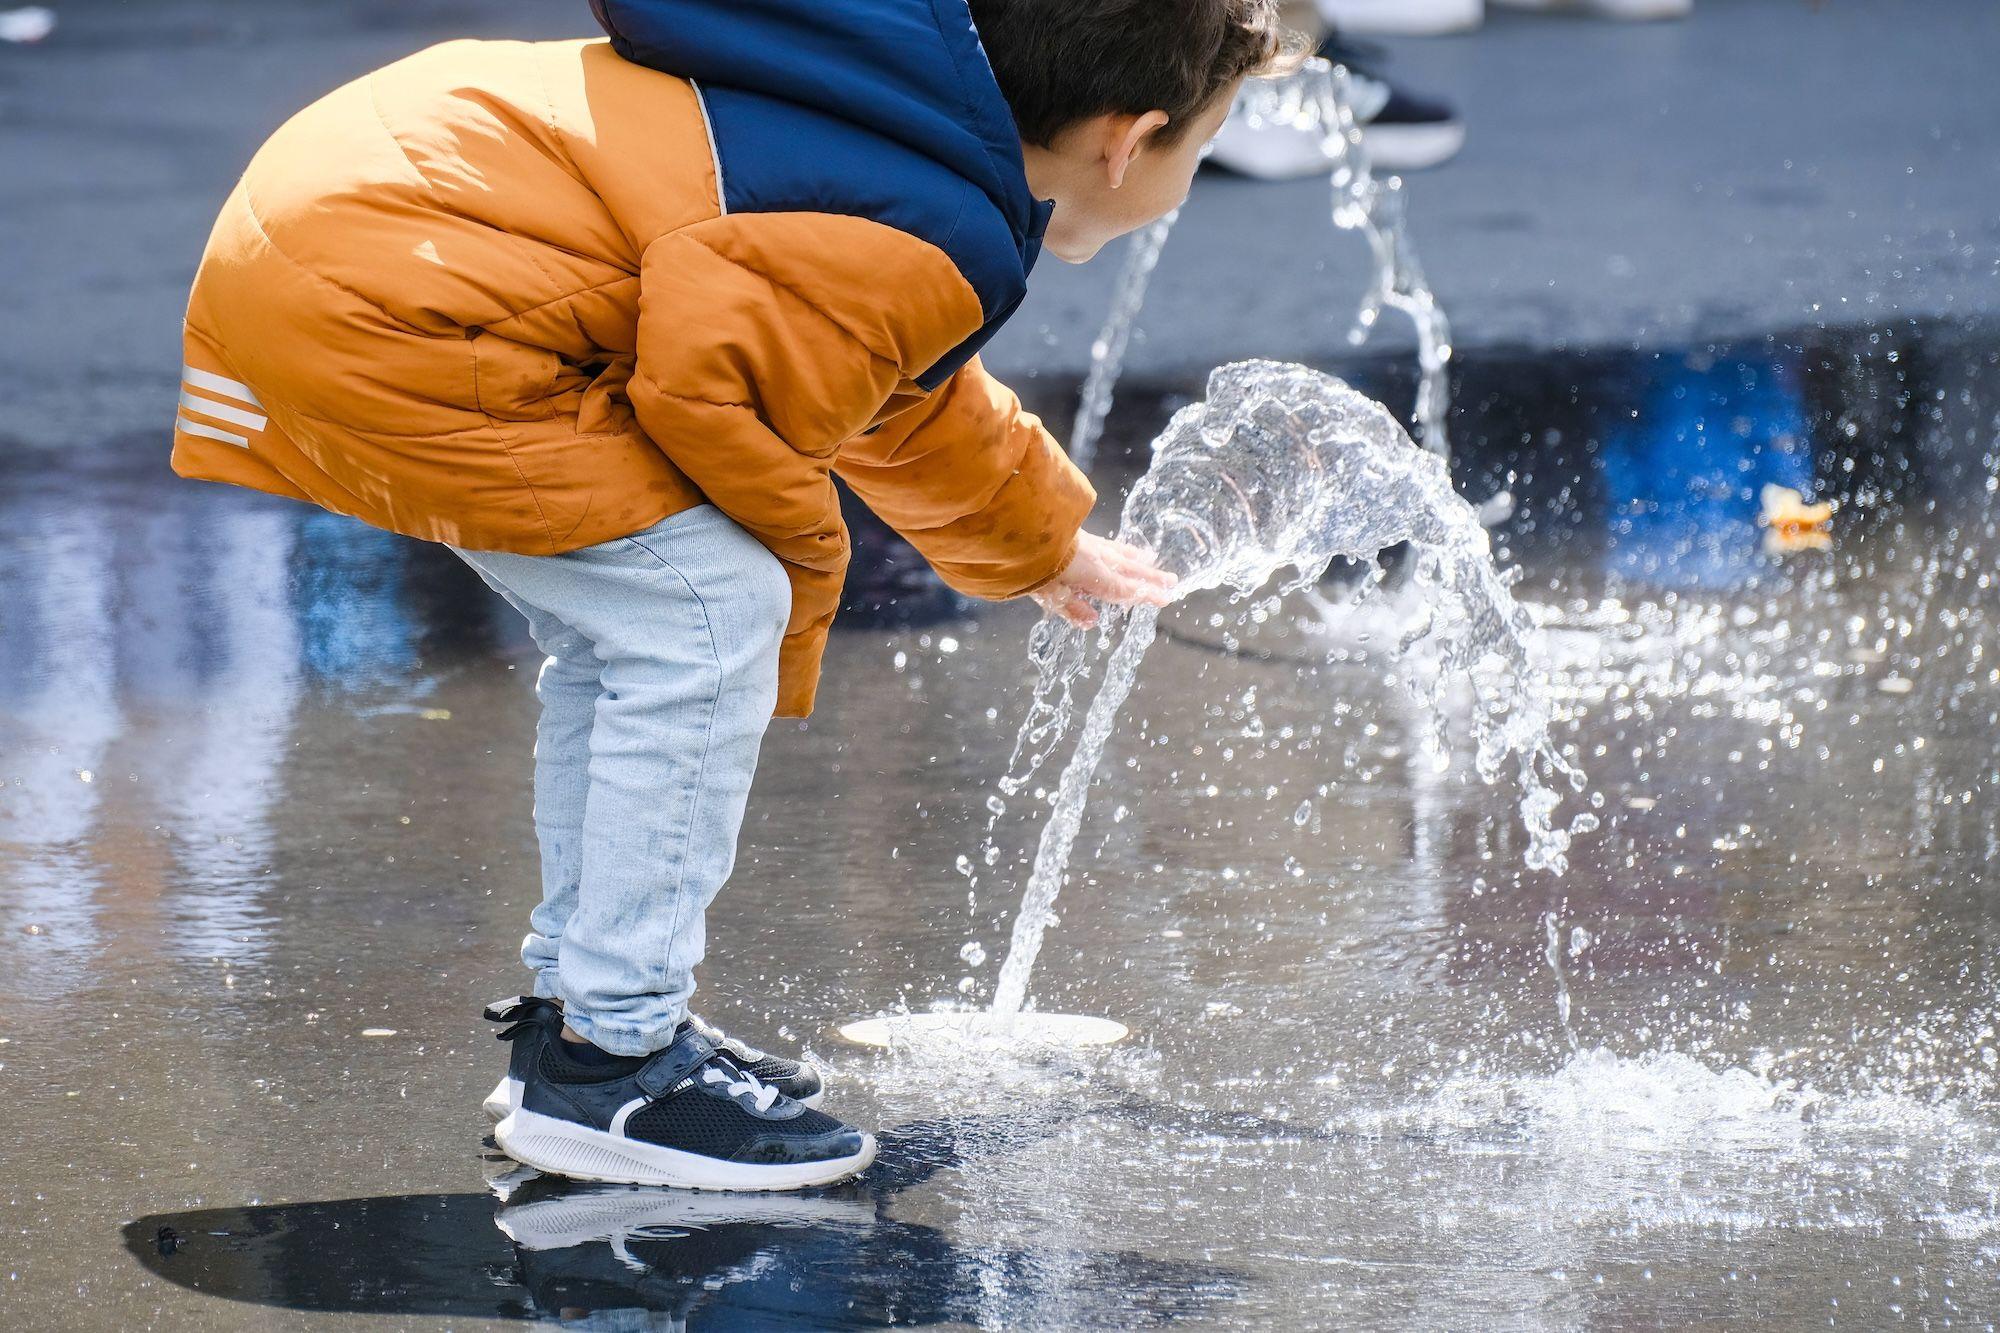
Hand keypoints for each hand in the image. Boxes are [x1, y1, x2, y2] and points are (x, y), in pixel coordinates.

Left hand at [1029, 530, 1176, 627]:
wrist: (1021, 526)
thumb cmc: (1032, 564)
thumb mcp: (1049, 593)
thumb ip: (1071, 607)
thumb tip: (1093, 621)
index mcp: (1094, 575)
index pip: (1125, 589)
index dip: (1146, 595)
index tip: (1166, 599)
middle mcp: (1098, 558)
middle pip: (1130, 569)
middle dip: (1151, 576)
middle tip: (1172, 581)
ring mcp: (1089, 543)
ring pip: (1119, 552)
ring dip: (1137, 558)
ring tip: (1151, 560)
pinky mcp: (1078, 534)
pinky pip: (1107, 543)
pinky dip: (1118, 547)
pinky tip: (1118, 547)